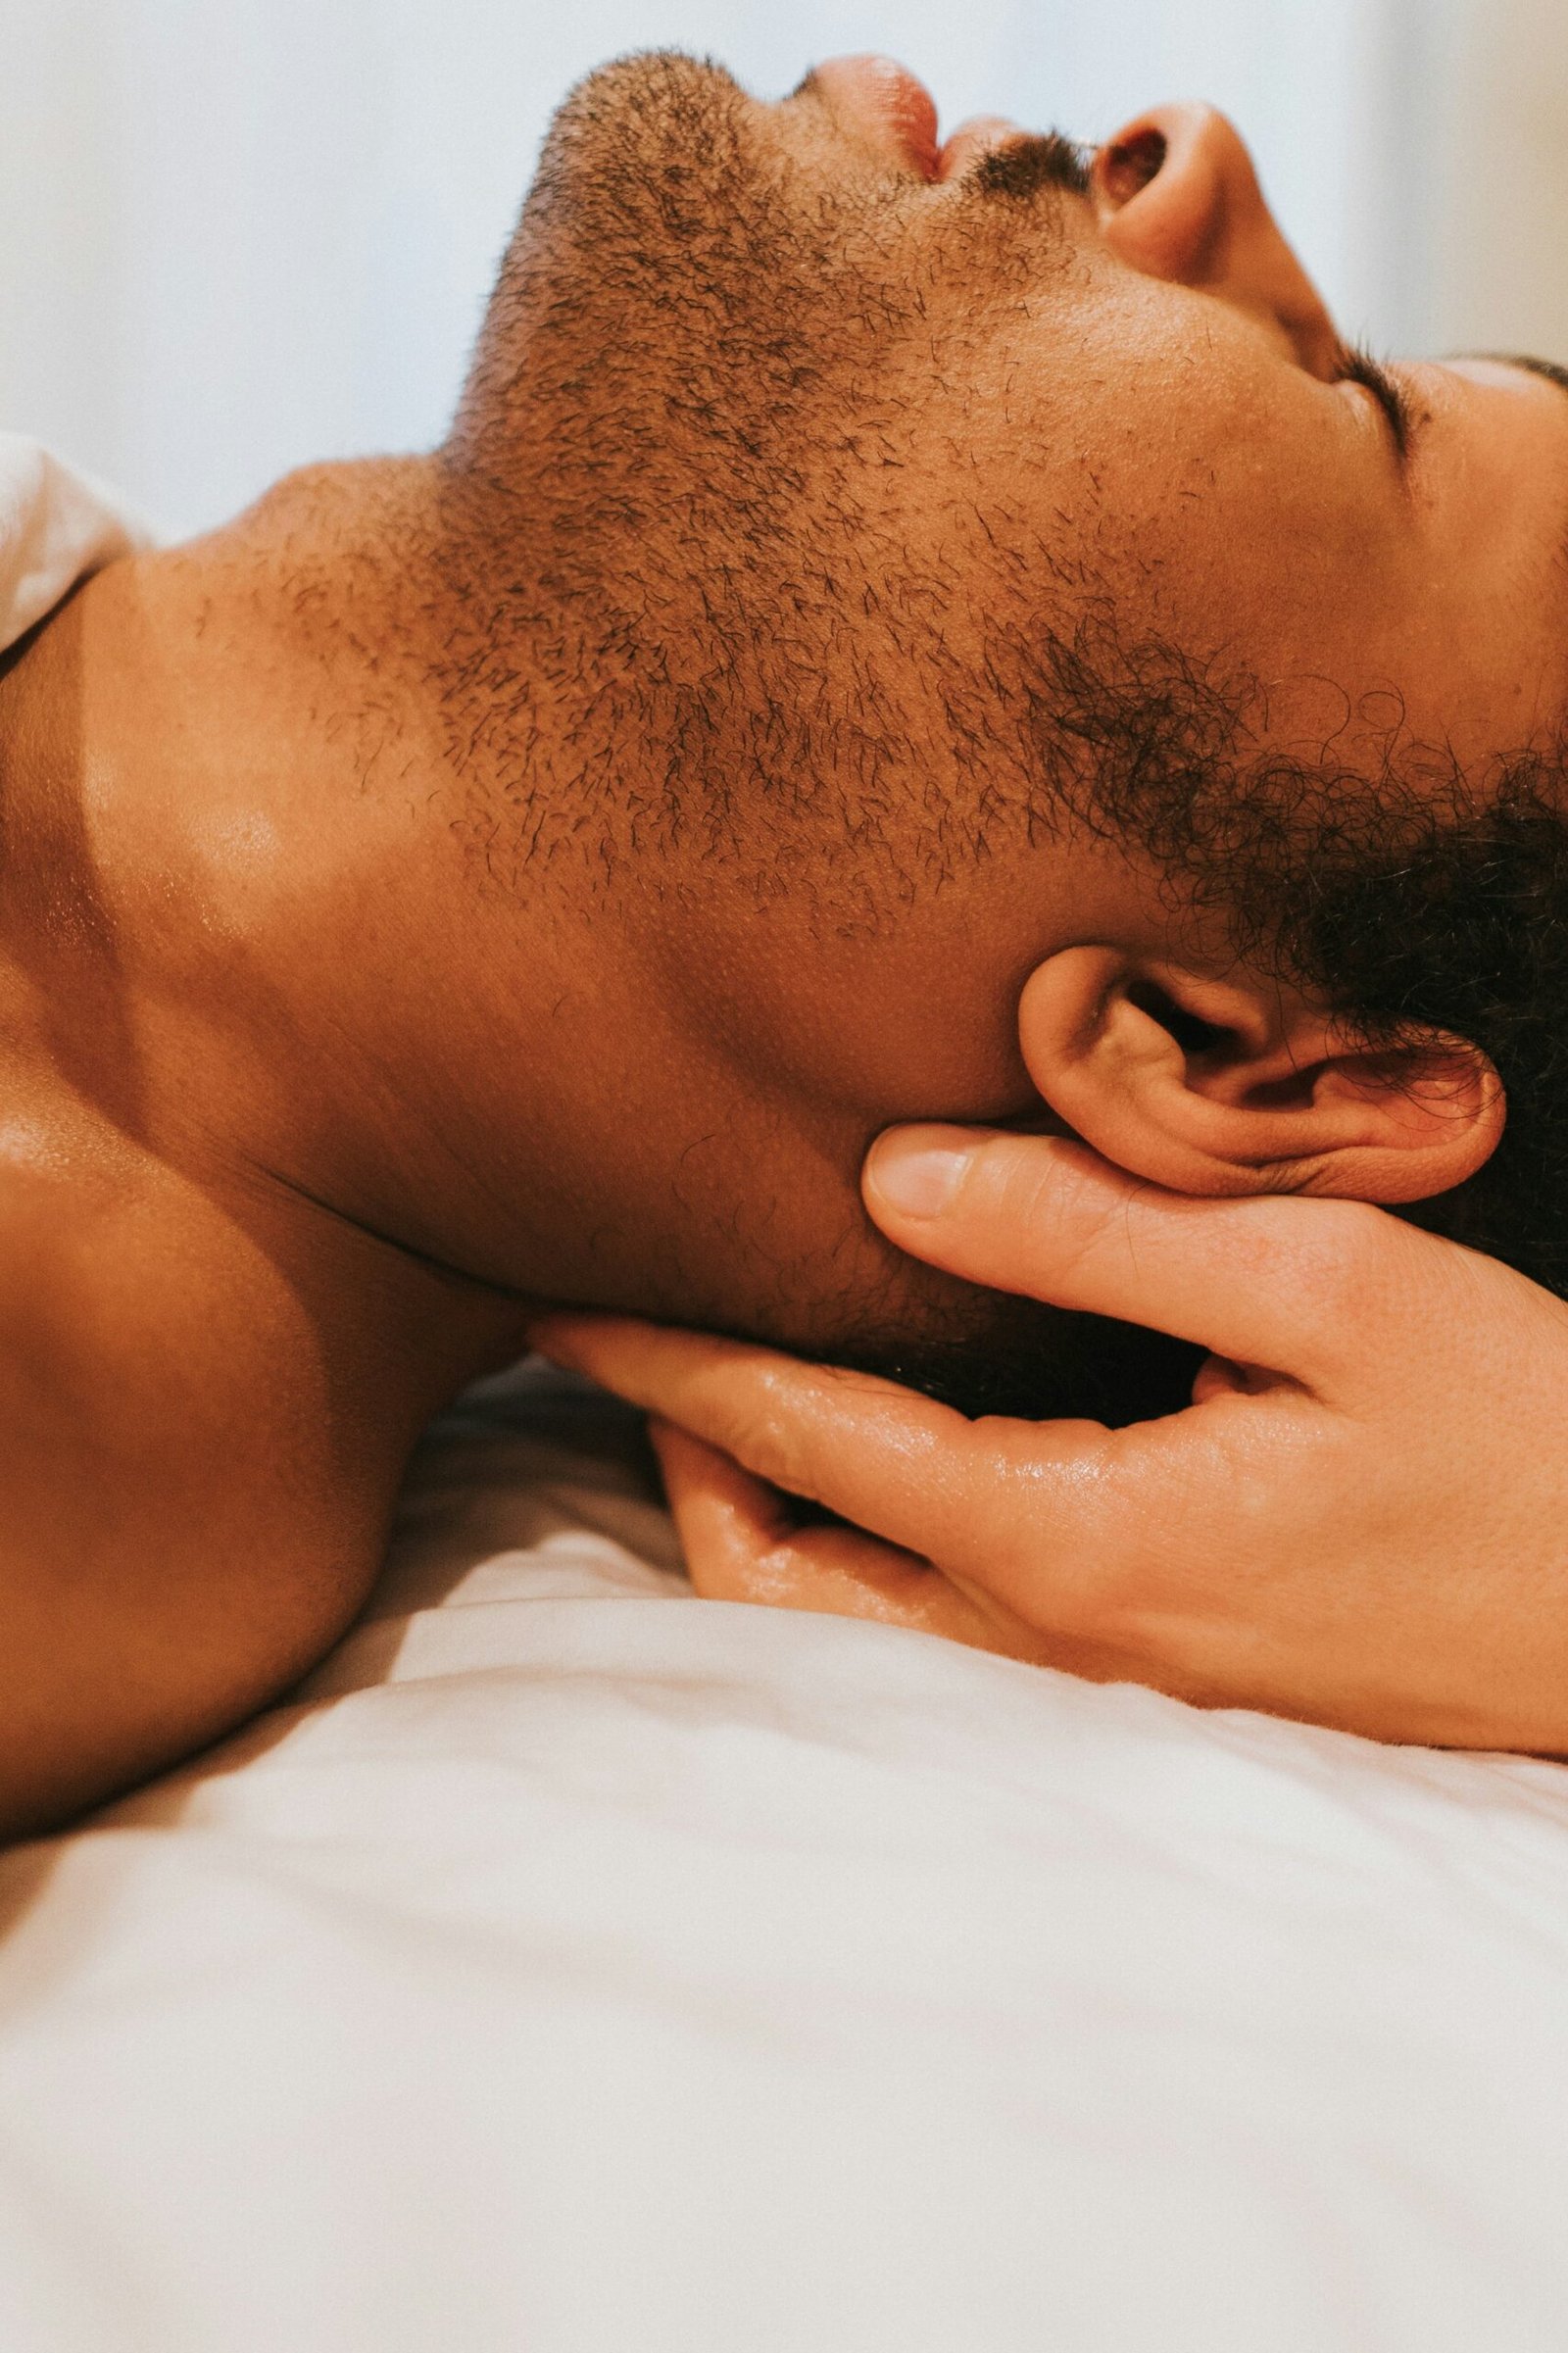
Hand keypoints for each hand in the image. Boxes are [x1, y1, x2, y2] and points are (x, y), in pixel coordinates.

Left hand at [530, 1131, 1567, 1752]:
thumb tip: (893, 1180)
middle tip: (643, 1329)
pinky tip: (880, 1456)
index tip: (558, 1297)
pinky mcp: (1146, 1678)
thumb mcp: (1326, 1288)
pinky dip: (852, 1541)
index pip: (804, 1439)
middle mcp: (1054, 1638)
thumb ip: (1095, 1231)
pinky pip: (930, 1628)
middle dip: (683, 1451)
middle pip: (780, 1571)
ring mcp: (1095, 1681)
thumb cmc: (1522, 1444)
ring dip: (759, 1506)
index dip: (665, 1361)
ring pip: (843, 1620)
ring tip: (734, 1385)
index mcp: (1075, 1536)